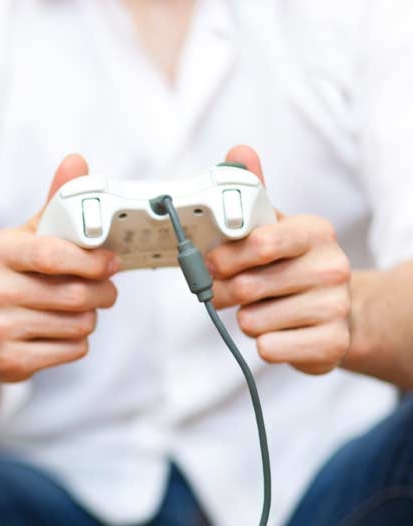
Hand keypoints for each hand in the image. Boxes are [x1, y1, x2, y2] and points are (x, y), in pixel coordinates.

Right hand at [0, 155, 119, 382]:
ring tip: (79, 310)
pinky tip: (61, 333)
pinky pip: (72, 350)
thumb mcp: (24, 239)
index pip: (52, 254)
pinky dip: (77, 342)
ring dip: (89, 317)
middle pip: (74, 295)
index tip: (112, 262)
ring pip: (78, 324)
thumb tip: (77, 161)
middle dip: (103, 292)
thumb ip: (55, 204)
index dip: (91, 260)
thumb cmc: (9, 278)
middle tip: (107, 290)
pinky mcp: (9, 361)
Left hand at [206, 146, 351, 374]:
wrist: (336, 311)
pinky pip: (269, 348)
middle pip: (247, 287)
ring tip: (262, 310)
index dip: (225, 257)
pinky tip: (279, 331)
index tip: (213, 264)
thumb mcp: (274, 228)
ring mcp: (335, 308)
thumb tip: (239, 152)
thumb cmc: (291, 266)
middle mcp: (332, 267)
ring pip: (253, 321)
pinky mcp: (333, 344)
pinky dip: (264, 343)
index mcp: (315, 231)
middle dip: (224, 292)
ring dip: (245, 318)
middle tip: (225, 291)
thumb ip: (253, 194)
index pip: (259, 242)